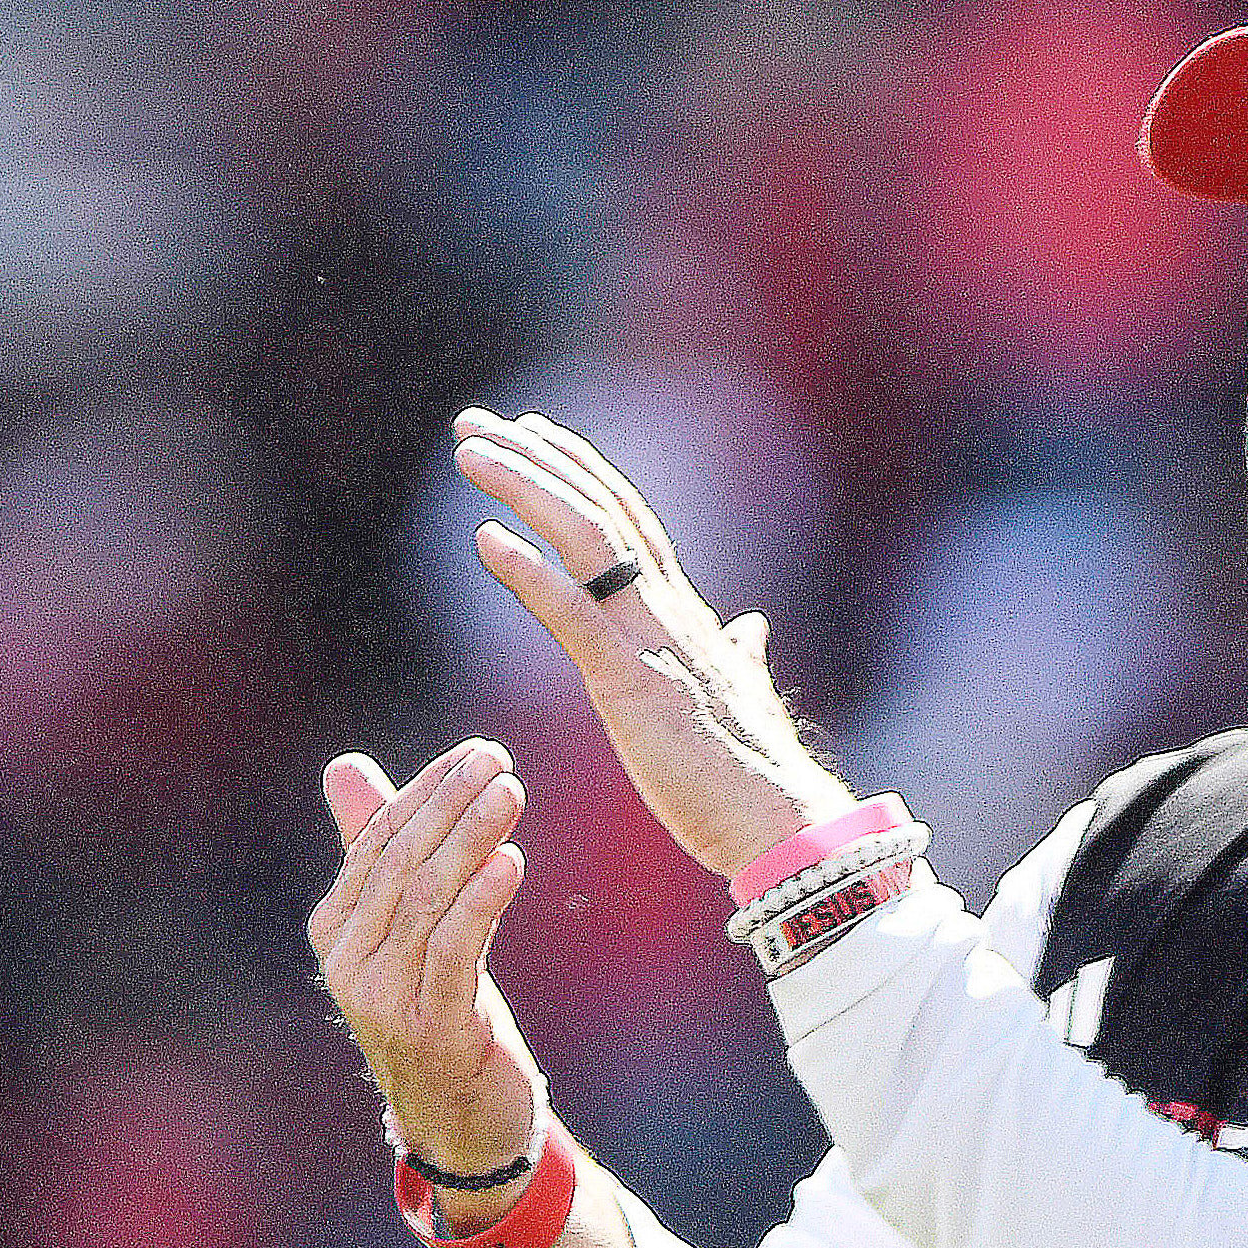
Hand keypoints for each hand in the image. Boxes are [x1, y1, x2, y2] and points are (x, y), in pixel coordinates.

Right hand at [308, 737, 544, 1179]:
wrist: (461, 1121)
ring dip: (470, 841)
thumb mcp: (408, 928)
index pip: (378, 842)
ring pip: (426, 902)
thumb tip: (342, 767)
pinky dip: (480, 902)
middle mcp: (348, 963)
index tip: (476, 752)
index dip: (426, 792)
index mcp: (336, 930)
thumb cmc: (438, 1010)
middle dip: (450, 805)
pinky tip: (509, 861)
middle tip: (497, 761)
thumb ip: (376, 850)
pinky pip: (452, 952)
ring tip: (510, 794)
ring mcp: (383, 1001)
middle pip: (401, 865)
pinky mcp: (429, 1030)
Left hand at [449, 407, 857, 882]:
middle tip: (473, 424)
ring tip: (470, 454)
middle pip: (596, 507)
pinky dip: (527, 572)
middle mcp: (666, 609)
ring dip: (524, 489)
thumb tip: (750, 629)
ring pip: (584, 538)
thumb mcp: (739, 696)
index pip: (625, 518)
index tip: (530, 432)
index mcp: (683, 613)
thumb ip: (740, 653)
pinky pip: (572, 614)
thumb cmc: (751, 774)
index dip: (577, 470)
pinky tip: (483, 537)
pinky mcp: (630, 684)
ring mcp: (649, 640)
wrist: (778, 823)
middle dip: (534, 459)